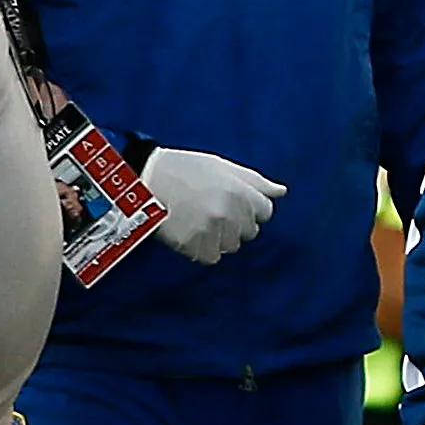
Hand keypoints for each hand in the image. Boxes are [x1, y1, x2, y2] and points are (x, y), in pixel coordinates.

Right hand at [141, 147, 285, 264]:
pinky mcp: (193, 246)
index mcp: (240, 191)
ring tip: (198, 220)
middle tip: (211, 210)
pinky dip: (201, 249)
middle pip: (249, 232)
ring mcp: (212, 231)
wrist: (143, 180)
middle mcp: (230, 213)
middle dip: (236, 224)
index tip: (231, 202)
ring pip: (231, 246)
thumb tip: (281, 192)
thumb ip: (255, 181)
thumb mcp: (222, 166)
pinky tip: (189, 232)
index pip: (265, 212)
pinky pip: (211, 257)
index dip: (249, 208)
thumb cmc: (184, 169)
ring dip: (219, 238)